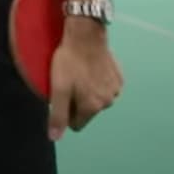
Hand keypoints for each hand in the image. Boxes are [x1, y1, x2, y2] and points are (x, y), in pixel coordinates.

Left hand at [47, 21, 122, 140]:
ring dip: (89, 90)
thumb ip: (57, 115)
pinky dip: (99, 81)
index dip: (66, 111)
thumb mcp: (58, 88)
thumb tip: (54, 138)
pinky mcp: (119, 77)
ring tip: (80, 73)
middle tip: (70, 81)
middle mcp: (108, 102)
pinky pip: (106, 86)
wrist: (86, 35)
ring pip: (97, 98)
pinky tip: (92, 68)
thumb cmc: (69, 62)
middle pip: (87, 110)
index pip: (76, 123)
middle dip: (78, 100)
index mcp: (93, 107)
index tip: (62, 95)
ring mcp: (116, 90)